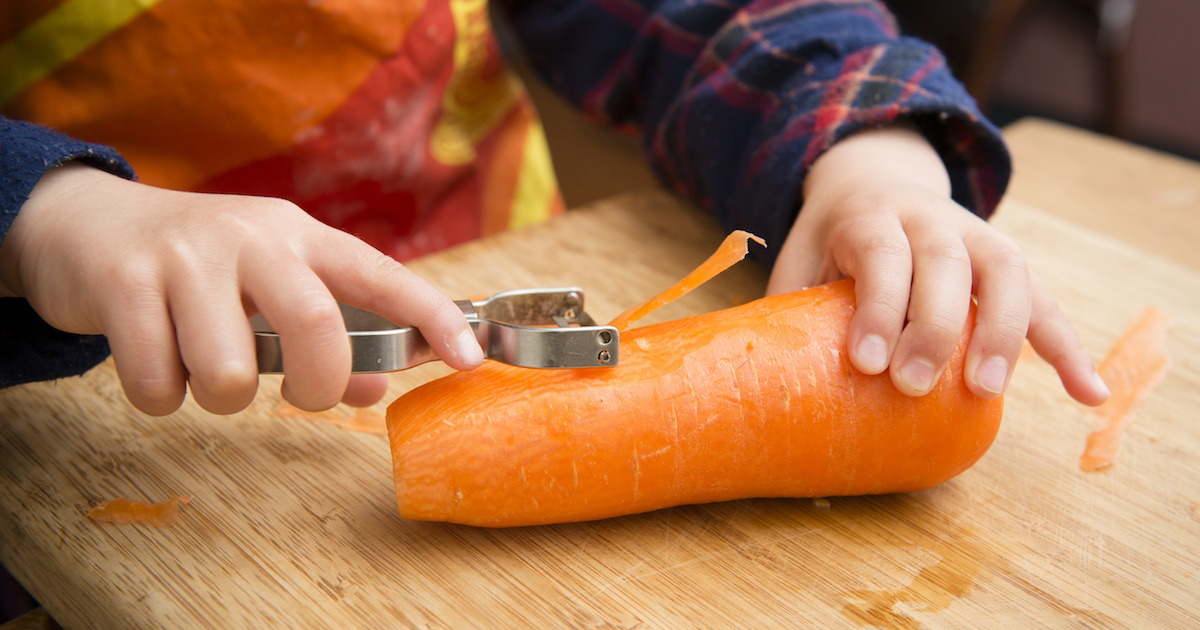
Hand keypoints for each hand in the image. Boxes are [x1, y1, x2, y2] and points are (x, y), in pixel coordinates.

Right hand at [0, 164, 483, 415]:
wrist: (85, 224)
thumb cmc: (200, 267)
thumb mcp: (269, 285)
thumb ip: (326, 336)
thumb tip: (376, 390)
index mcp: (300, 236)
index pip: (381, 275)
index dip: (431, 317)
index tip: (470, 359)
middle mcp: (252, 237)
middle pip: (315, 326)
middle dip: (315, 385)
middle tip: (297, 394)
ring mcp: (187, 255)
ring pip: (232, 373)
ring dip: (221, 396)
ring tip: (202, 365)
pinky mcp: (126, 282)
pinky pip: (159, 383)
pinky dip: (160, 396)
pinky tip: (155, 361)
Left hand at [767, 124, 1108, 405]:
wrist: (874, 180)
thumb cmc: (831, 239)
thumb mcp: (801, 256)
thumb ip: (794, 303)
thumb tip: (769, 374)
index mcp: (872, 217)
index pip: (882, 257)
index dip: (879, 308)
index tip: (868, 364)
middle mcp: (931, 219)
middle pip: (945, 264)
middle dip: (933, 327)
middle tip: (913, 387)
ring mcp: (977, 236)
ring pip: (1004, 273)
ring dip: (1003, 332)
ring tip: (986, 391)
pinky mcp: (1007, 262)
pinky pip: (1044, 300)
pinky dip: (1067, 346)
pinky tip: (1085, 393)